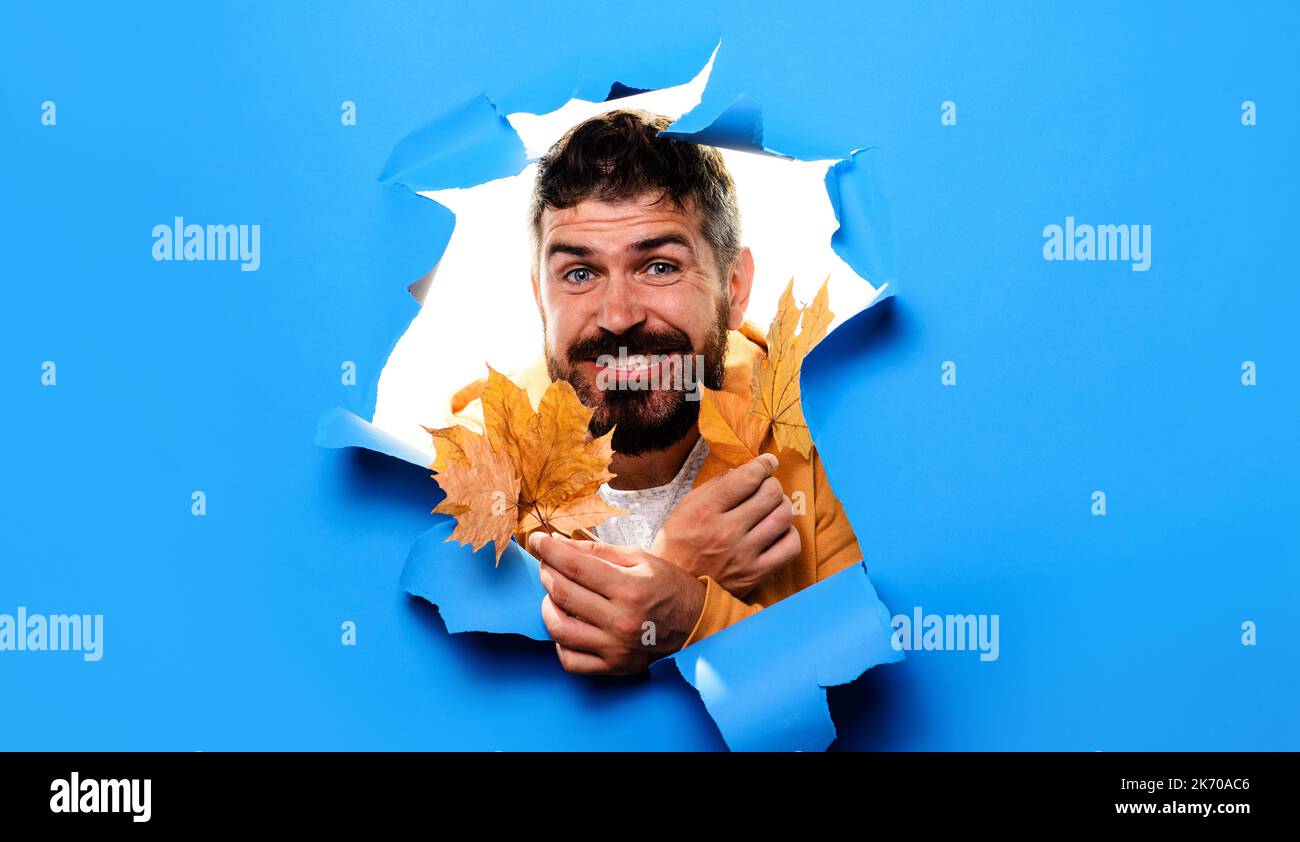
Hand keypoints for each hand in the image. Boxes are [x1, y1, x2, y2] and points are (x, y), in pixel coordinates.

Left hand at [528, 532, 706, 674]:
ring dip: (548, 606)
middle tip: (547, 562)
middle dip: (546, 571)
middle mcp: (621, 621)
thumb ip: (599, 551)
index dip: (549, 550)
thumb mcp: (640, 559)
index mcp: (630, 589)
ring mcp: (615, 648)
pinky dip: (560, 641)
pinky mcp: (613, 667)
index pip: (576, 566)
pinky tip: (568, 623)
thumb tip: (560, 544)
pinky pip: (570, 660)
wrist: (698, 625)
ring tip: (555, 594)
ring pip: (559, 628)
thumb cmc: (670, 587)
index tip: (536, 540)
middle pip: (563, 594)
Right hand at [650, 453, 800, 596]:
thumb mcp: (685, 508)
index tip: (767, 462)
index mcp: (706, 511)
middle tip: (766, 487)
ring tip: (772, 508)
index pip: (746, 478)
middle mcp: (726, 531)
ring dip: (781, 506)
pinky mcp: (755, 574)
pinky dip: (789, 534)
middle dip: (771, 484)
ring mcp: (743, 554)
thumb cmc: (677, 545)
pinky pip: (790, 546)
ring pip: (783, 516)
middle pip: (770, 493)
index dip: (763, 465)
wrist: (674, 589)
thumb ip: (713, 487)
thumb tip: (742, 471)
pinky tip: (778, 531)